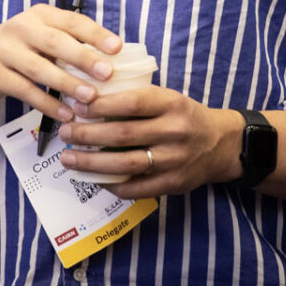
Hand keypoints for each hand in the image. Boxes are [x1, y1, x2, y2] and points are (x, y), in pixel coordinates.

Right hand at [0, 4, 121, 123]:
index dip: (95, 34)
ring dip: (67, 84)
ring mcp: (5, 51)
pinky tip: (65, 115)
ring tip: (90, 98)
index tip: (117, 48)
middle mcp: (21, 28)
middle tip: (107, 73)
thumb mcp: (40, 36)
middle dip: (83, 58)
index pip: (72, 20)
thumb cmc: (19, 49)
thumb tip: (112, 60)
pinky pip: (26, 91)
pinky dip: (47, 104)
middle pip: (56, 42)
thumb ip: (68, 43)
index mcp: (40, 15)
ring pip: (40, 68)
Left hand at [57, 86, 240, 198]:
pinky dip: (112, 184)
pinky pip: (136, 188)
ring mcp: (174, 160)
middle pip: (122, 134)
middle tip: (65, 132)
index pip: (132, 103)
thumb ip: (137, 99)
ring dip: (92, 162)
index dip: (101, 105)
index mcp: (171, 104)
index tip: (77, 106)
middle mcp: (174, 131)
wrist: (221, 144)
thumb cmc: (184, 116)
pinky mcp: (173, 183)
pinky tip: (94, 179)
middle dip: (87, 135)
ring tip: (69, 158)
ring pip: (125, 163)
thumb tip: (90, 98)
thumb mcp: (168, 97)